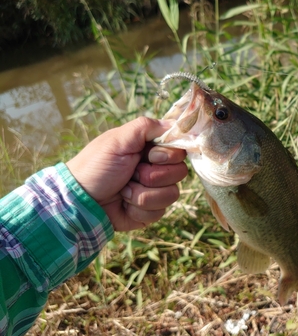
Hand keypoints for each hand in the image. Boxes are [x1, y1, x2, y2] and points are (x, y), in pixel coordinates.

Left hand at [66, 117, 187, 230]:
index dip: (168, 155)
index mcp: (150, 149)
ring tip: (124, 190)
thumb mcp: (118, 140)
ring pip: (172, 194)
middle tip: (132, 173)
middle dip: (152, 175)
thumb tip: (174, 124)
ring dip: (143, 194)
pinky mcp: (150, 211)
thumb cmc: (96, 166)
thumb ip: (146, 126)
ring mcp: (154, 191)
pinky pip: (160, 212)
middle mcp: (156, 169)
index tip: (150, 155)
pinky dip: (139, 209)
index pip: (179, 150)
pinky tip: (124, 205)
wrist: (79, 201)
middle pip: (180, 172)